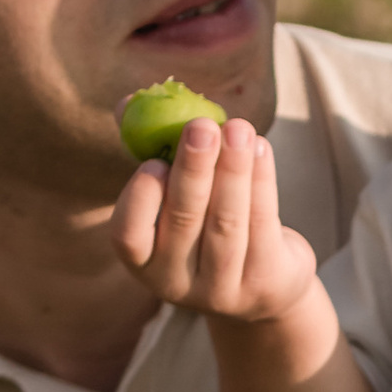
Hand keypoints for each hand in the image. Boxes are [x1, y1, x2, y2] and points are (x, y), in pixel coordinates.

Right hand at [111, 113, 318, 324]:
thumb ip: (151, 150)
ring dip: (233, 169)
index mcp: (144, 263)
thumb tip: (127, 103)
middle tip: (201, 125)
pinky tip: (261, 147)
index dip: (140, 199)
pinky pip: (262, 222)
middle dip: (194, 169)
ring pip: (227, 222)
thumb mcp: (175, 196)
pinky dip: (261, 180)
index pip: (129, 236)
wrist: (263, 284)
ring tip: (239, 127)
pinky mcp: (264, 281)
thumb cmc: (206, 224)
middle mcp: (177, 283)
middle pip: (184, 221)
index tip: (155, 161)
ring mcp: (222, 289)